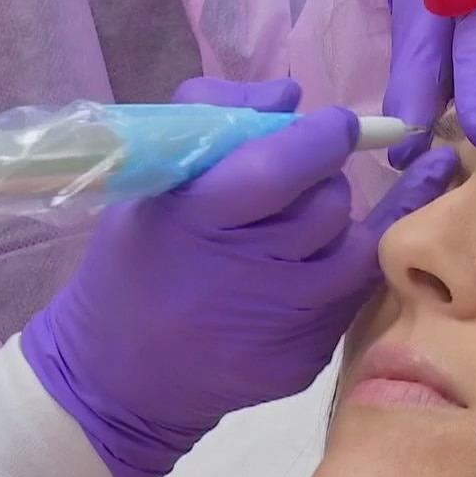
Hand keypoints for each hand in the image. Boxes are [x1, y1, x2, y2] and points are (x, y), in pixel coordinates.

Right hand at [21, 77, 458, 476]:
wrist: (120, 380)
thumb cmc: (133, 270)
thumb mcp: (149, 187)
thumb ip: (212, 119)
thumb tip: (290, 96)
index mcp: (200, 219)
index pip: (283, 166)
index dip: (321, 138)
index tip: (330, 126)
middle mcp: (248, 273)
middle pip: (330, 205)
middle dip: (325, 184)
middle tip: (298, 190)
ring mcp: (282, 324)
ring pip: (355, 252)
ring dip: (337, 234)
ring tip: (299, 238)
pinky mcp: (305, 360)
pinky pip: (349, 301)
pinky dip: (335, 280)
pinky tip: (303, 277)